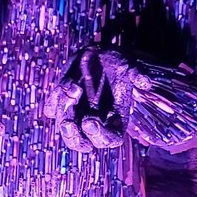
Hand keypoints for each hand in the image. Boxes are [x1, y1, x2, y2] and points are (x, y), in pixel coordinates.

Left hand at [45, 49, 196, 153]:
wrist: (99, 53)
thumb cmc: (117, 64)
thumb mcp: (129, 66)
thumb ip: (137, 74)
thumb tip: (146, 82)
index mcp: (114, 121)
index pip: (108, 141)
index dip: (99, 136)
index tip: (90, 121)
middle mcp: (94, 122)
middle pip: (81, 143)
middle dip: (73, 137)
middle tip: (68, 123)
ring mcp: (76, 114)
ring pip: (64, 127)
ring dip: (63, 111)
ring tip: (71, 88)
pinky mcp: (60, 103)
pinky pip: (51, 109)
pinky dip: (53, 100)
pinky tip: (65, 85)